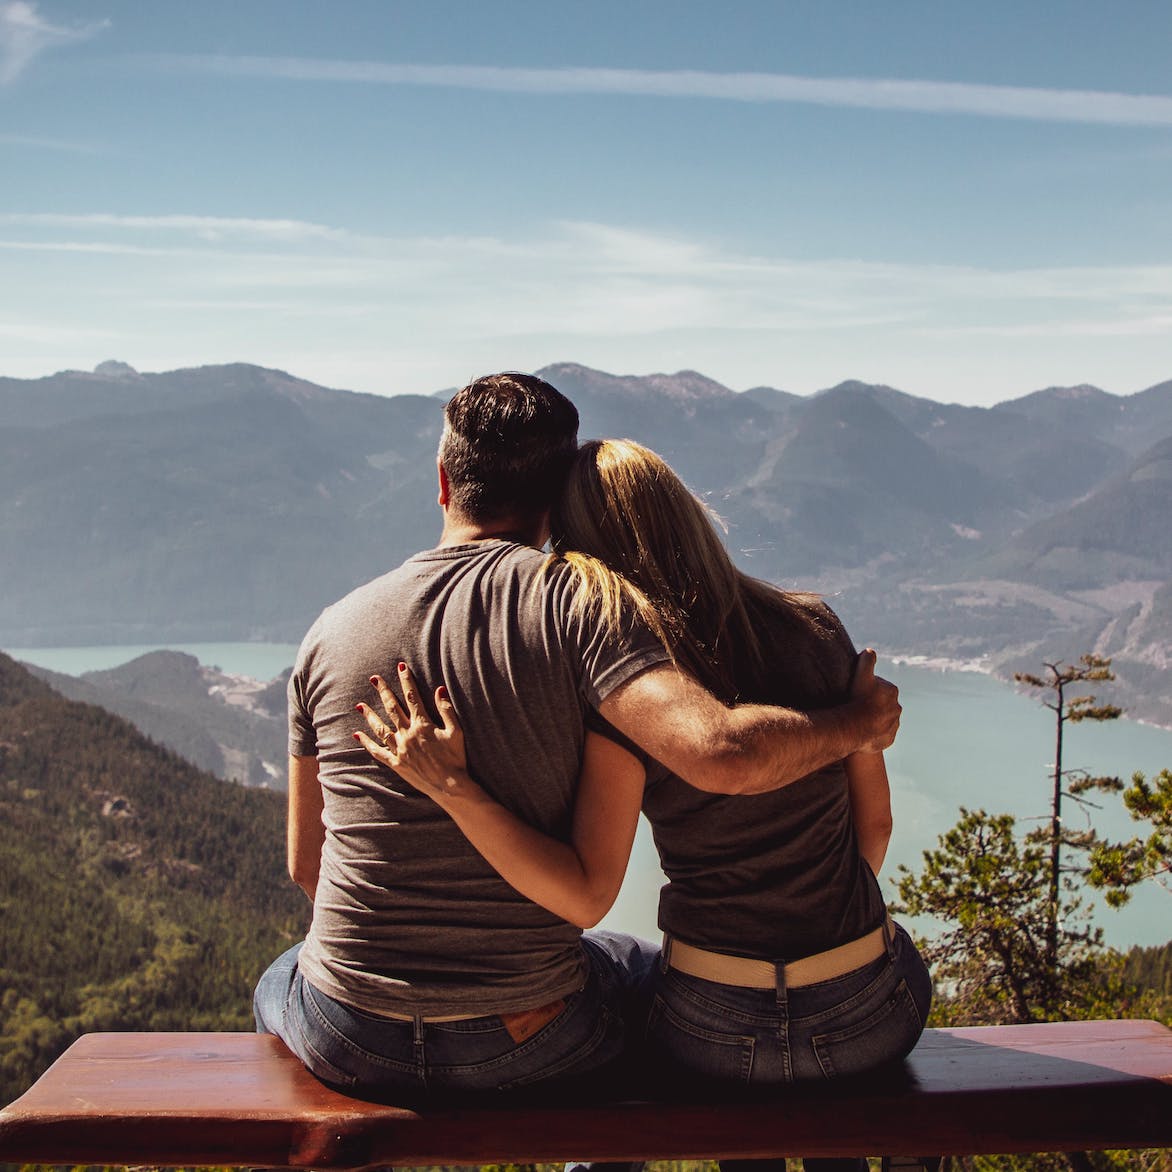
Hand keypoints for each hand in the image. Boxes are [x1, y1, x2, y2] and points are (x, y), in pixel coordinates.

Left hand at [354, 663, 468, 801]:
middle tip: (374, 678)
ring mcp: (399, 749)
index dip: (406, 681)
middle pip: (392, 708)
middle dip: (383, 691)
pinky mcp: (396, 763)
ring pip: (380, 728)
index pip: (412, 697)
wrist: (449, 785)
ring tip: (360, 705)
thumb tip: (440, 689)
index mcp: (422, 725)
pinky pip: (377, 752)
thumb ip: (447, 710)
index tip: (401, 667)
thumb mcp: (456, 732)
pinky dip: (366, 743)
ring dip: (370, 715)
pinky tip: (357, 735)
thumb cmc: (456, 758)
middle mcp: (407, 734)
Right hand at [850, 648, 900, 752]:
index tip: (857, 691)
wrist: (858, 726)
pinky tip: (863, 732)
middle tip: (856, 706)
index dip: (867, 688)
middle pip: (882, 704)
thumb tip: (870, 650)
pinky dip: (874, 733)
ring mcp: (893, 725)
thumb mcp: (861, 675)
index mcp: (892, 691)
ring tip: (858, 720)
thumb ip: (867, 660)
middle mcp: (896, 708)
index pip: (879, 687)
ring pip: (883, 720)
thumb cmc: (859, 699)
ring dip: (873, 719)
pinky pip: (881, 735)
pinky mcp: (889, 739)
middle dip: (872, 704)